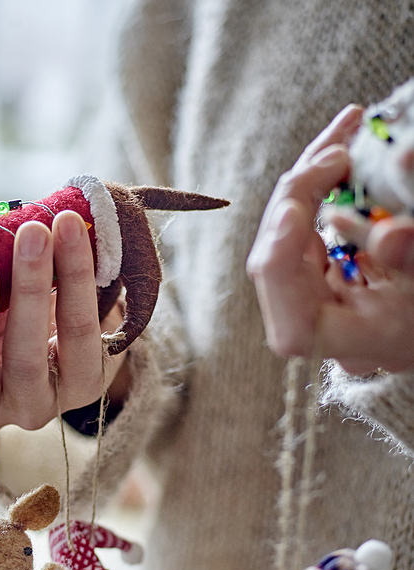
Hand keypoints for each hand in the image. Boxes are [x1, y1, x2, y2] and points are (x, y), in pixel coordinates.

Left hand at [247, 104, 413, 374]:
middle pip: (275, 256)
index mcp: (326, 337)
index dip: (281, 259)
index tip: (293, 211)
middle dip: (301, 193)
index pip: (289, 315)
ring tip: (347, 125)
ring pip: (283, 226)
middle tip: (338, 150)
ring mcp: (296, 288)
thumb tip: (390, 234)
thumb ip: (407, 263)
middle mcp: (300, 315)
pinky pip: (300, 215)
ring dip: (312, 173)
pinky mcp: (303, 262)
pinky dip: (320, 178)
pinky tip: (342, 141)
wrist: (407, 323)